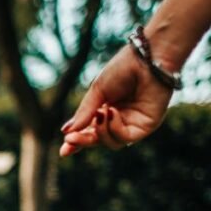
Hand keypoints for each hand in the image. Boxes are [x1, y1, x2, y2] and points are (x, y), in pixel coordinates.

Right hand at [59, 45, 173, 156]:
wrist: (146, 60)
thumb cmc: (122, 70)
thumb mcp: (97, 92)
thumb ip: (84, 113)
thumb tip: (67, 132)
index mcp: (106, 110)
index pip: (90, 131)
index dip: (77, 141)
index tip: (64, 150)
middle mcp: (120, 120)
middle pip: (100, 140)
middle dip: (83, 141)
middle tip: (70, 139)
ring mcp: (133, 124)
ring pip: (112, 143)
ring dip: (101, 132)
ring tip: (100, 114)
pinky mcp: (146, 126)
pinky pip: (125, 138)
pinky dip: (114, 128)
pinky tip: (112, 112)